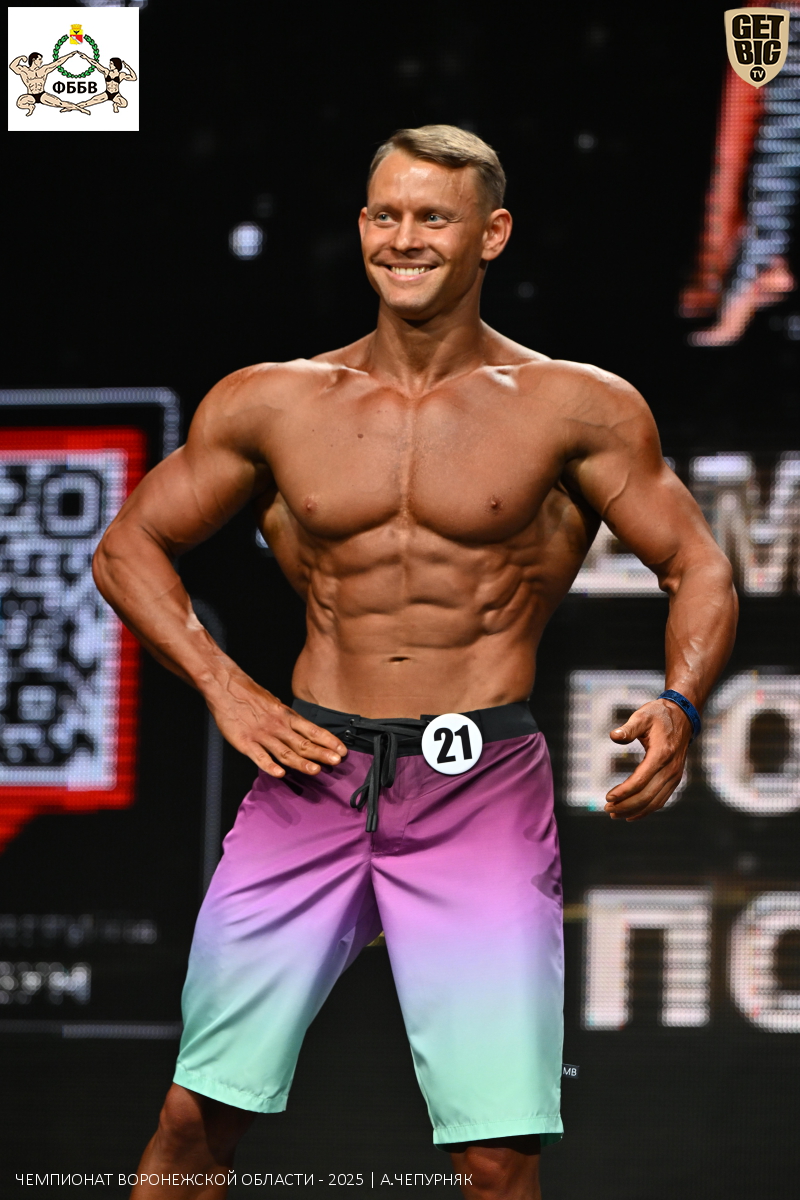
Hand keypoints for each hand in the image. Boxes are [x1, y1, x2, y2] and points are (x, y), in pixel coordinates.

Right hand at [203, 670, 346, 777]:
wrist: (225, 686)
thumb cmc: (250, 694)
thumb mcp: (275, 703)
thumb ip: (287, 719)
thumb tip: (302, 732)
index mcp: (286, 716)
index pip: (312, 730)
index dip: (328, 740)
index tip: (342, 750)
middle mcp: (277, 726)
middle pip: (302, 743)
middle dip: (321, 753)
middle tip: (336, 761)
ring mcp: (262, 735)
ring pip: (285, 752)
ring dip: (301, 762)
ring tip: (315, 770)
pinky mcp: (245, 742)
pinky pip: (259, 756)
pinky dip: (269, 765)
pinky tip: (279, 773)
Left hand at [604, 699, 691, 820]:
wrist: (682, 716)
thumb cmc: (659, 715)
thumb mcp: (642, 716)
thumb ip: (628, 728)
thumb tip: (614, 736)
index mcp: (661, 754)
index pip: (641, 780)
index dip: (624, 792)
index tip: (608, 797)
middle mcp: (671, 769)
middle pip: (647, 796)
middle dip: (626, 805)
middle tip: (607, 809)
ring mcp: (675, 776)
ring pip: (654, 802)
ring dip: (635, 811)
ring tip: (615, 814)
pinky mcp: (675, 779)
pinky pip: (661, 799)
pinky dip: (646, 809)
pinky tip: (632, 814)